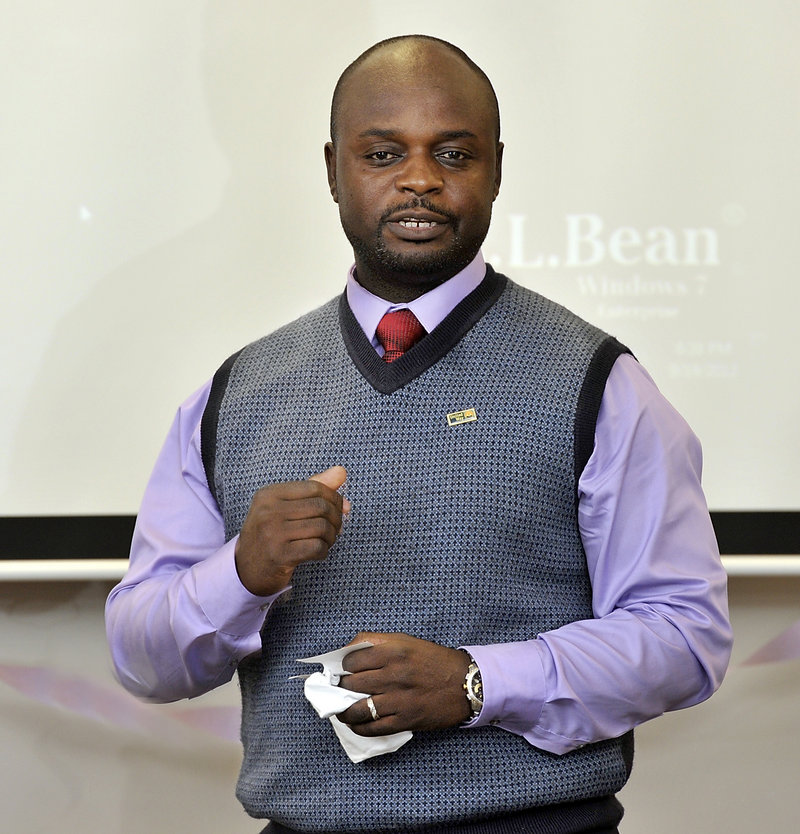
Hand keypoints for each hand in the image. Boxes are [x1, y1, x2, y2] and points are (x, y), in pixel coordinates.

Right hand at [234, 466, 348, 595]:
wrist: (246, 568)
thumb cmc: (272, 532)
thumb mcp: (286, 506)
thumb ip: (314, 487)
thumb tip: (341, 471)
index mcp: (269, 493)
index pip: (315, 487)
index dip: (334, 498)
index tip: (340, 509)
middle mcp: (268, 511)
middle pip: (320, 507)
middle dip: (336, 518)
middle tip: (336, 528)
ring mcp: (272, 533)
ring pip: (321, 527)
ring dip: (332, 536)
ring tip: (327, 540)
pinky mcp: (279, 555)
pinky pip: (317, 547)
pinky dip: (324, 551)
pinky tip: (319, 552)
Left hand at [337, 632, 470, 734]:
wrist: (465, 683)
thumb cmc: (433, 660)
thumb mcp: (406, 641)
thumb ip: (376, 642)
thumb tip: (348, 651)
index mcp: (393, 651)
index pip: (352, 660)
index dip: (344, 666)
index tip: (344, 670)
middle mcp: (394, 674)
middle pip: (351, 684)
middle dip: (342, 688)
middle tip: (341, 690)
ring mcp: (399, 699)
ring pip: (358, 709)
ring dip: (345, 711)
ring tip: (342, 710)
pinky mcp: (405, 720)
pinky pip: (373, 728)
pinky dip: (360, 728)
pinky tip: (356, 724)